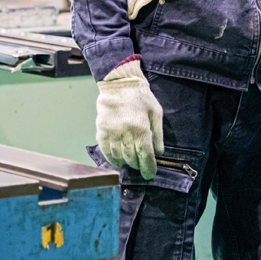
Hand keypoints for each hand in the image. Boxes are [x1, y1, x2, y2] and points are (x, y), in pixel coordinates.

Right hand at [95, 59, 163, 179]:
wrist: (119, 84)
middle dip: (138, 165)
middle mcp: (124, 134)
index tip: (150, 174)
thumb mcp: (156, 113)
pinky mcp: (101, 132)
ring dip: (125, 163)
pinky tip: (117, 159)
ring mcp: (111, 133)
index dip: (148, 168)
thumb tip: (159, 153)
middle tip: (142, 165)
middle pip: (131, 159)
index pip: (145, 156)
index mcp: (140, 129)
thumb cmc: (140, 97)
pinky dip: (112, 158)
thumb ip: (158, 134)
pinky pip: (105, 151)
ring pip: (118, 157)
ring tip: (130, 162)